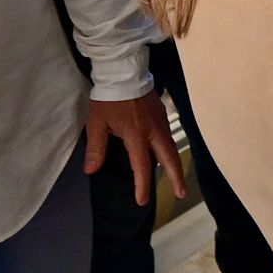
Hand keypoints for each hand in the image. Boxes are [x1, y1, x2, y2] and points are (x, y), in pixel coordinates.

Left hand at [85, 91, 187, 205]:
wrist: (124, 72)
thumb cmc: (108, 99)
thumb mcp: (96, 123)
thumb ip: (96, 148)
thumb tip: (91, 170)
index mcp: (137, 136)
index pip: (142, 166)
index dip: (142, 185)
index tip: (142, 201)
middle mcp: (154, 131)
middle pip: (170, 158)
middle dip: (176, 177)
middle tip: (181, 193)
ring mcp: (161, 121)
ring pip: (170, 147)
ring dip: (174, 164)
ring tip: (176, 178)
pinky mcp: (162, 114)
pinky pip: (167, 136)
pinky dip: (168, 149)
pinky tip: (165, 153)